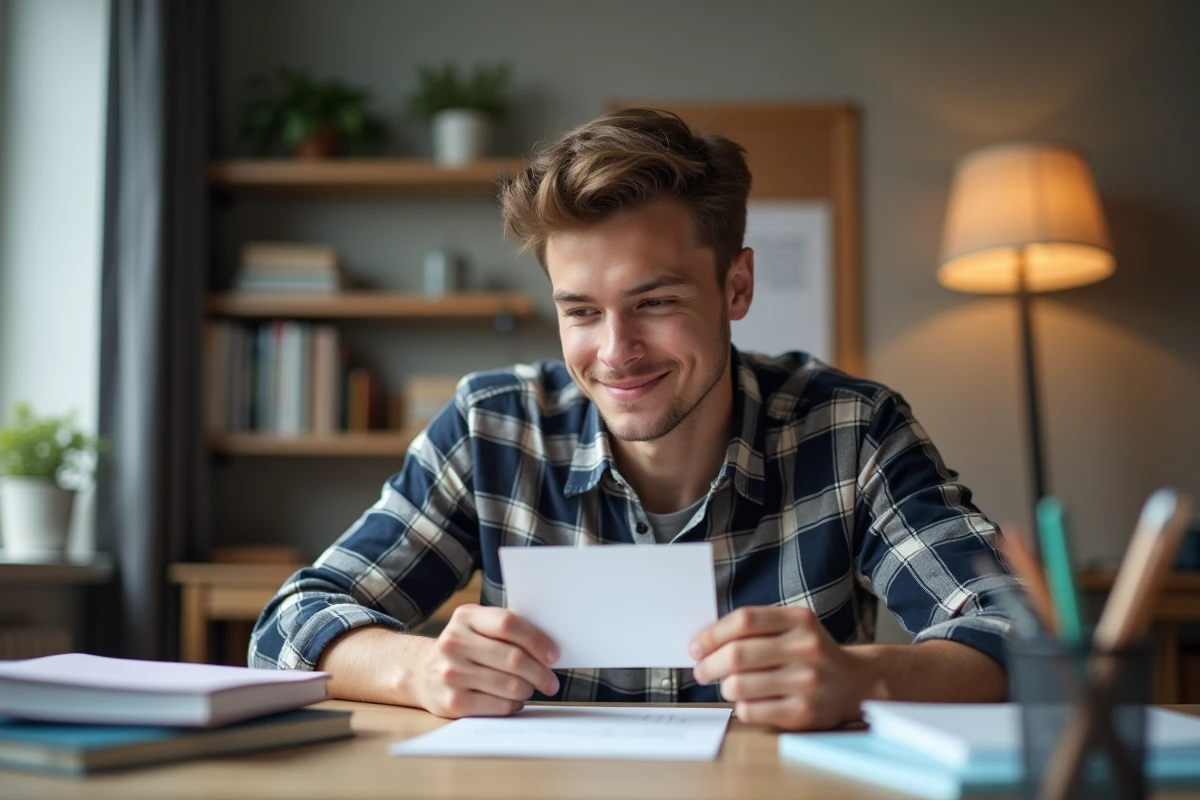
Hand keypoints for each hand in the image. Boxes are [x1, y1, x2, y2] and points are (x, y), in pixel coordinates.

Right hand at [412, 604, 560, 718]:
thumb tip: (549, 649)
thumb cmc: (464, 648)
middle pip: (514, 658)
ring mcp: (451, 673)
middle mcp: (454, 643)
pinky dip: (514, 705)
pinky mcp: (453, 702)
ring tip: (530, 689)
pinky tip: (512, 700)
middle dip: (541, 673)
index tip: (554, 655)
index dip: (537, 640)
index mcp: (466, 617)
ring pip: (510, 685)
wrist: (421, 672)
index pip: (508, 624)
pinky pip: (499, 706)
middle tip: (551, 682)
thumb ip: (506, 630)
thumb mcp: (476, 627)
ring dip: (529, 689)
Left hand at [690, 606, 865, 730]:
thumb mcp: (792, 627)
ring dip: (724, 686)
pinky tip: (748, 701)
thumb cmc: (809, 653)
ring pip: (739, 685)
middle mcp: (806, 649)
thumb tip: (703, 641)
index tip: (696, 646)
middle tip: (702, 670)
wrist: (854, 683)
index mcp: (799, 620)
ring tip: (730, 685)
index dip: (712, 634)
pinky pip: (751, 710)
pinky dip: (741, 707)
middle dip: (709, 664)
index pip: (744, 620)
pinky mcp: (803, 713)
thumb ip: (755, 627)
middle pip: (737, 654)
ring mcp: (806, 682)